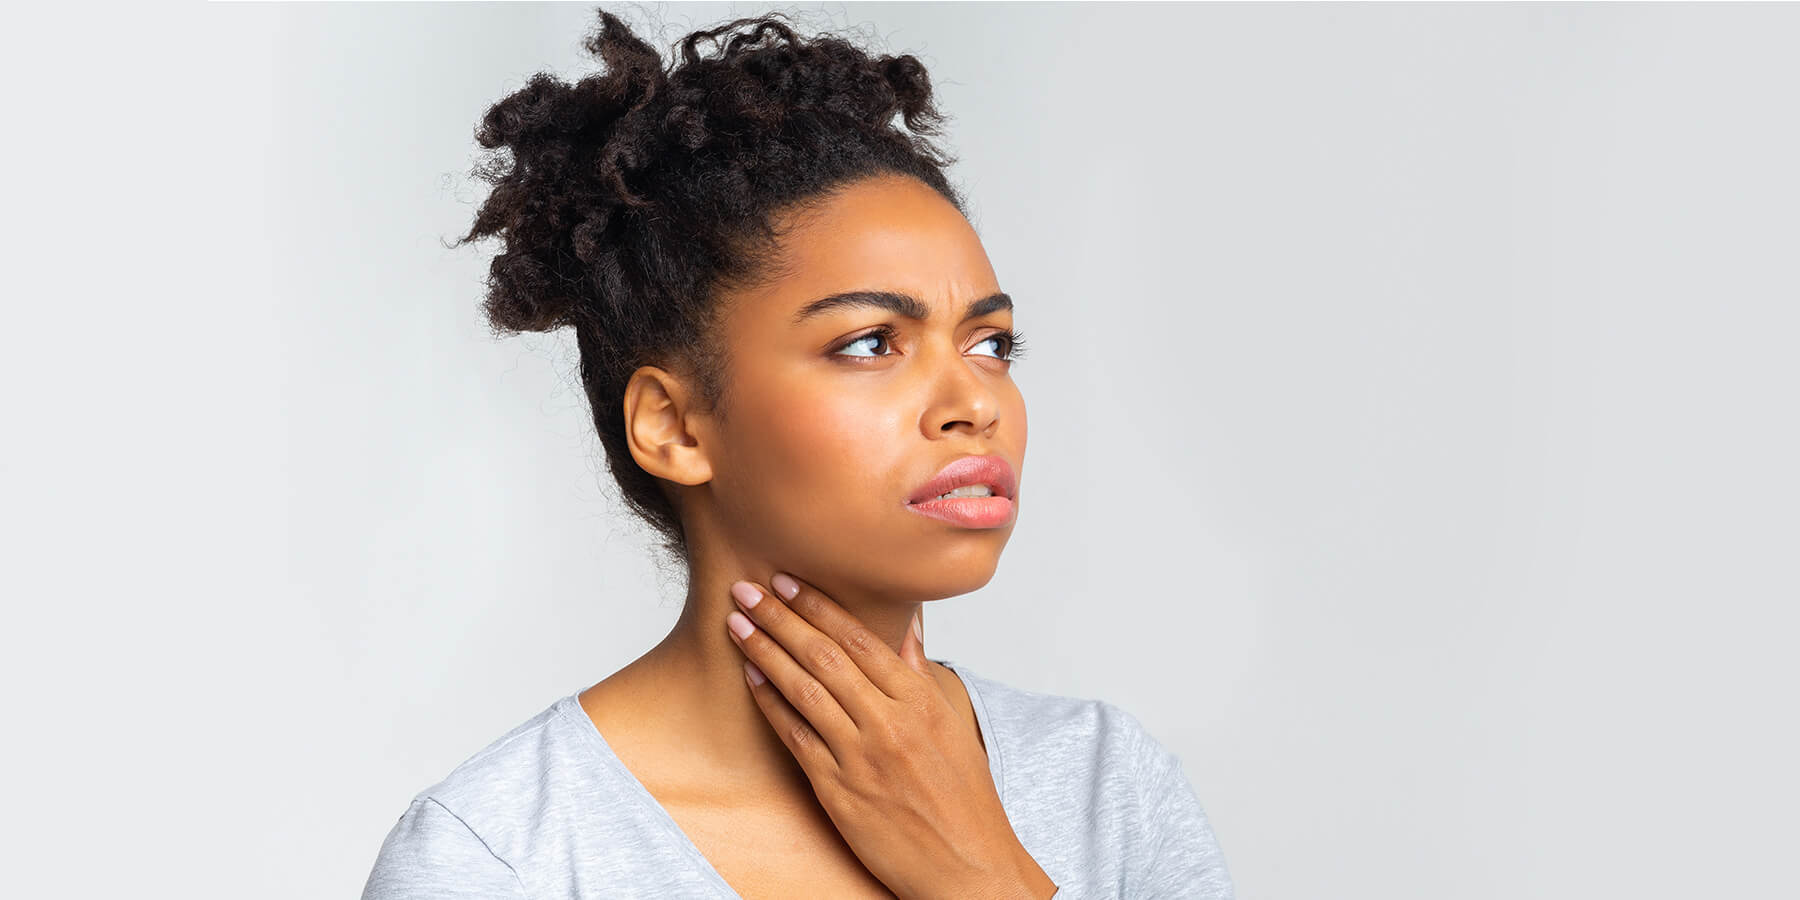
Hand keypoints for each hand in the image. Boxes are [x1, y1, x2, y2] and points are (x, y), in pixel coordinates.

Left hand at [723, 573, 1056, 899]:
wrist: (967, 867)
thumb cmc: (965, 799)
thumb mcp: (952, 726)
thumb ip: (921, 674)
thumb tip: (906, 626)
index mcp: (920, 701)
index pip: (860, 639)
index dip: (818, 606)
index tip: (788, 583)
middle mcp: (889, 723)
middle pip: (825, 656)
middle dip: (781, 618)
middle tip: (748, 590)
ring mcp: (861, 757)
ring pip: (803, 690)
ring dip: (765, 652)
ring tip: (738, 624)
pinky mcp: (838, 791)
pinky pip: (795, 736)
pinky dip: (771, 703)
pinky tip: (751, 678)